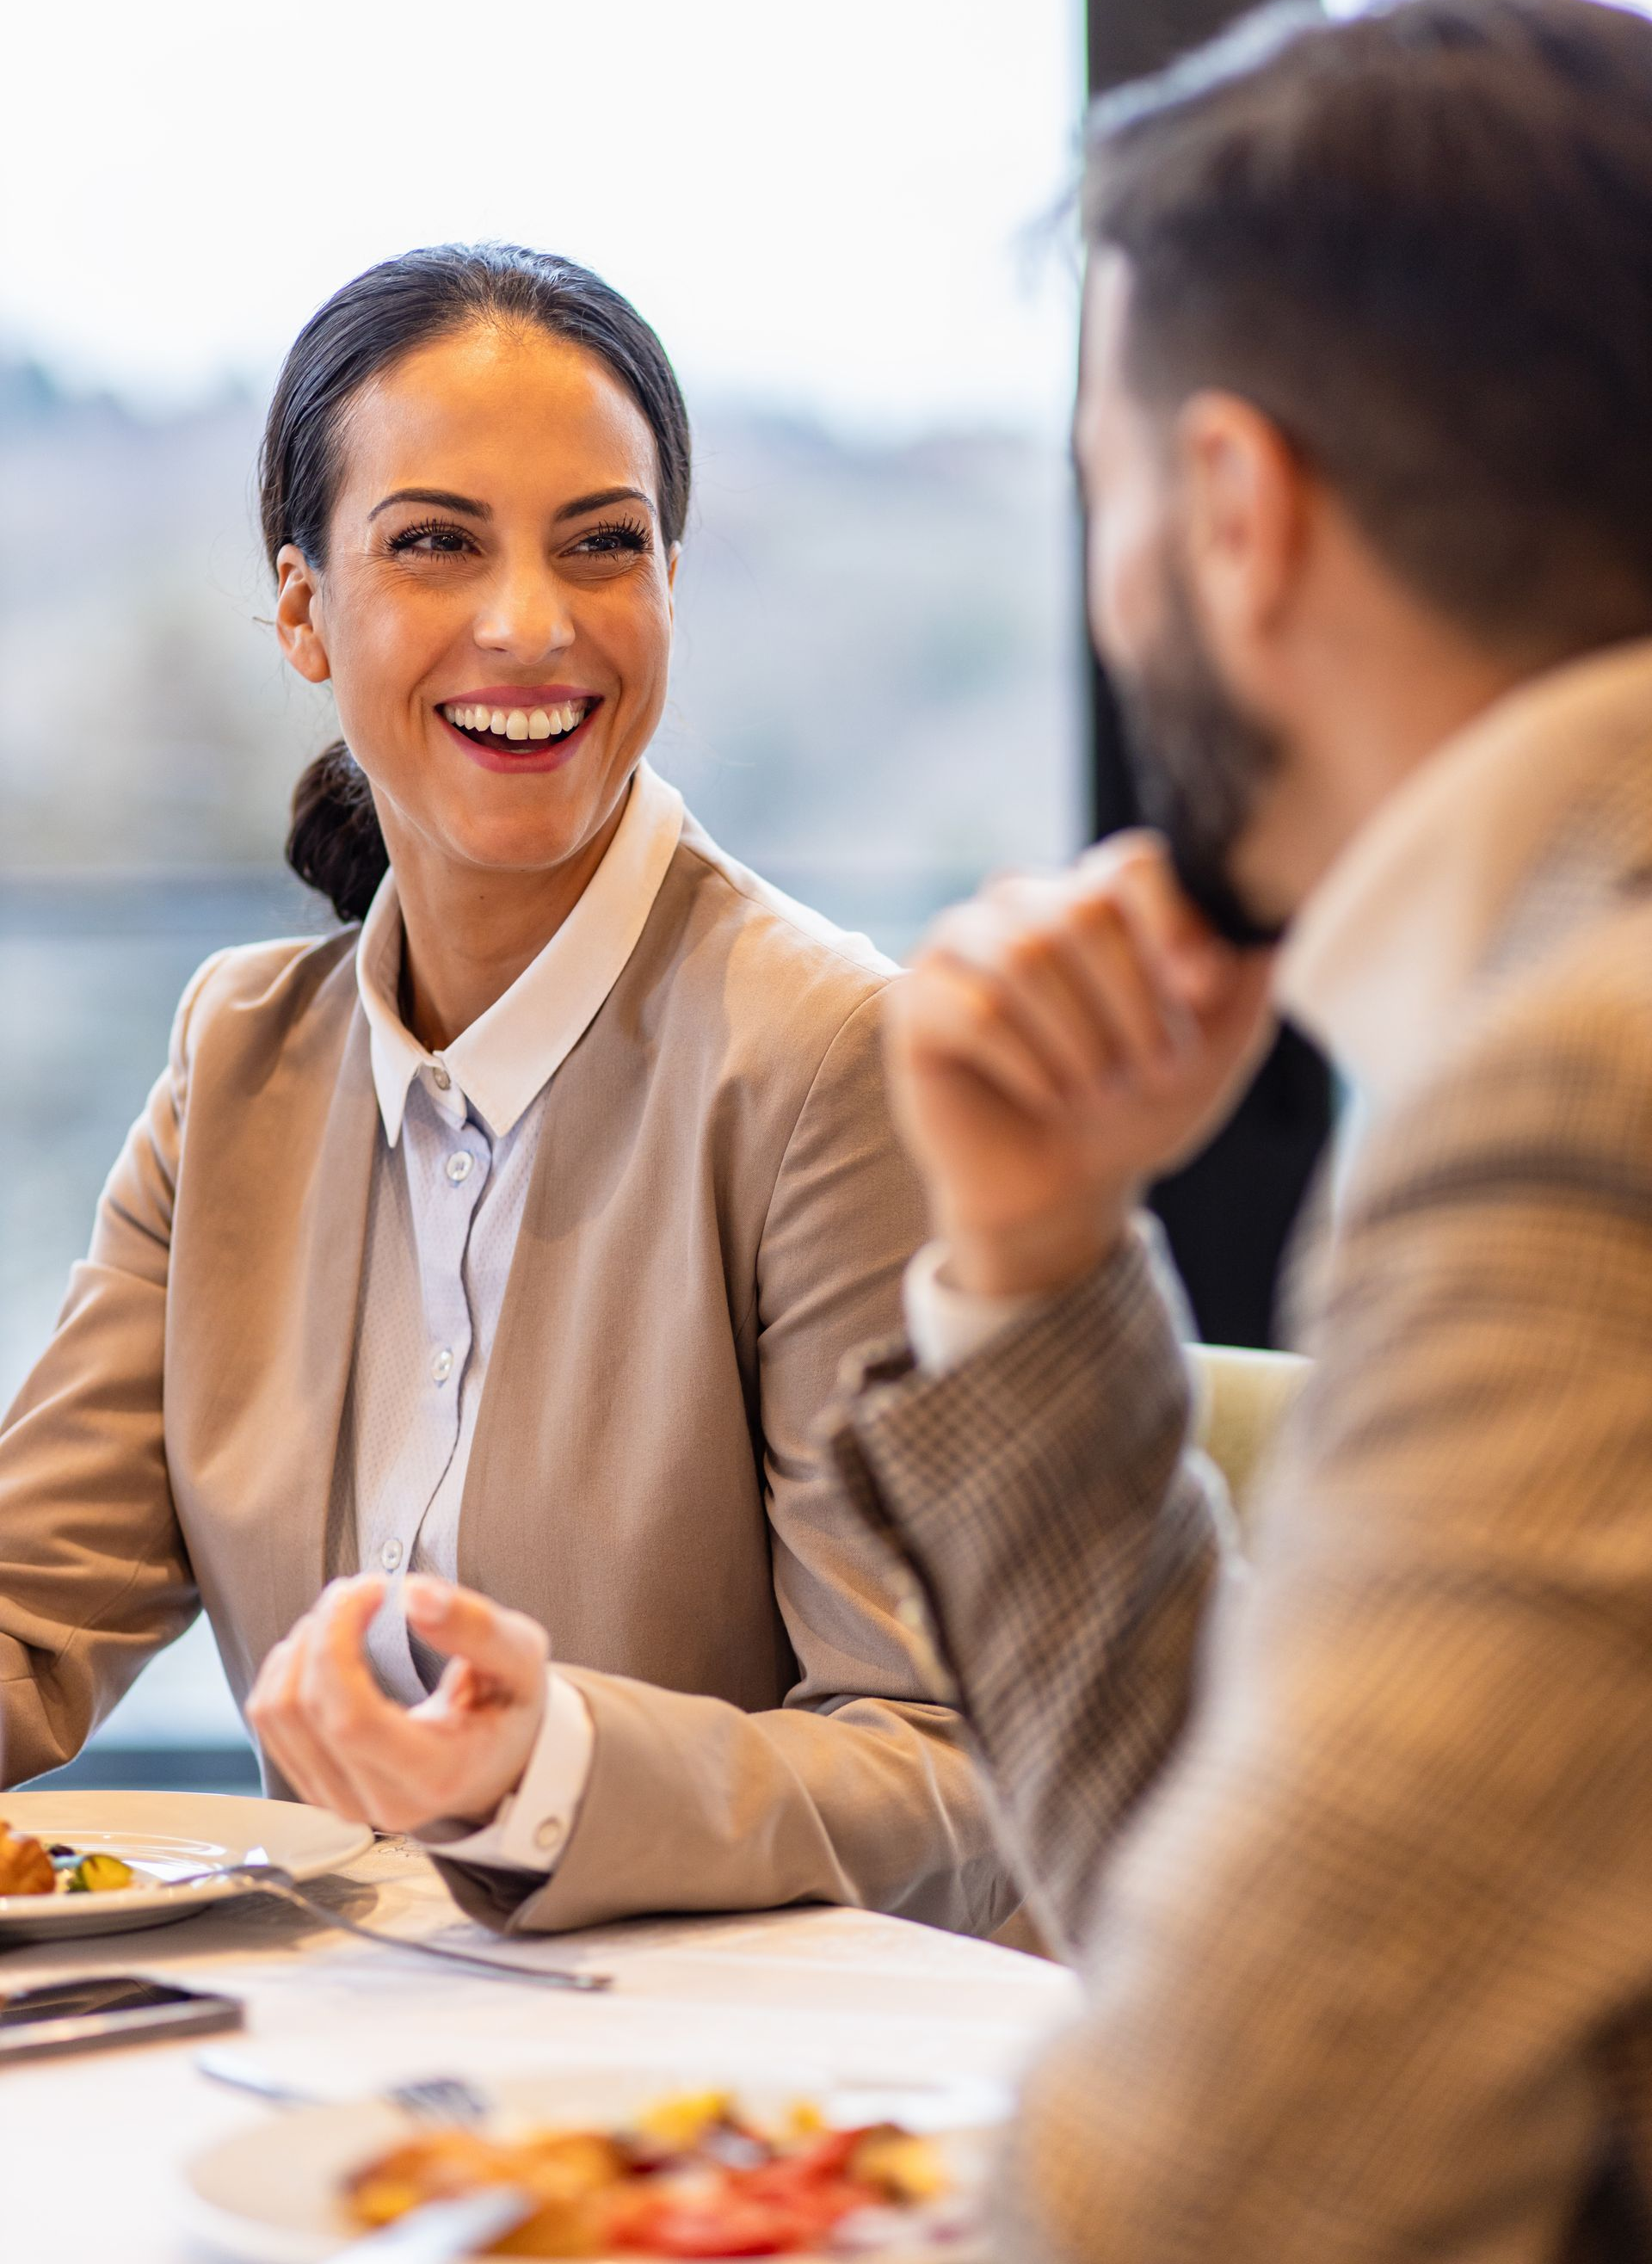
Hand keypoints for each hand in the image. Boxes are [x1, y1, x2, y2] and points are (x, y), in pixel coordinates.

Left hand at [247, 1574, 549, 1834]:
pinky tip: (322, 1647)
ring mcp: (342, 1800)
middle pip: (307, 1710)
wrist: (500, 1762)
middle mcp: (381, 1802)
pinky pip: (270, 1722)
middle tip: (360, 1588)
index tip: (370, 1590)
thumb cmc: (508, 1708)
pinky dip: (285, 1669)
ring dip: (299, 1646)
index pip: (352, 1719)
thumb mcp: (520, 1660)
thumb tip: (413, 1595)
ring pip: (277, 1714)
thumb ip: (477, 1628)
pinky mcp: (317, 1786)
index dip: (340, 1643)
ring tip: (342, 1613)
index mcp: (435, 1776)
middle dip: (323, 1630)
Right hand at [885, 832, 1276, 1298]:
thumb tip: (1277, 914)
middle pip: (1081, 911)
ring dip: (1081, 1041)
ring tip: (1097, 1091)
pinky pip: (975, 1010)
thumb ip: (1249, 976)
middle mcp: (1024, 902)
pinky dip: (1028, 1066)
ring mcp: (963, 945)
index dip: (1171, 921)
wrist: (1060, 1189)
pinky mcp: (917, 1001)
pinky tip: (1048, 1097)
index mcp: (1097, 894)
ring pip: (1026, 957)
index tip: (1201, 991)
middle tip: (1152, 1070)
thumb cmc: (1136, 1107)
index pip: (1131, 863)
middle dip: (1131, 1004)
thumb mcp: (1216, 1046)